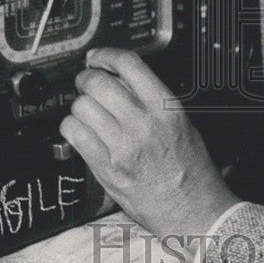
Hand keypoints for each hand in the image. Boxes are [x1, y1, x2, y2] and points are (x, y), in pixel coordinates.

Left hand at [59, 47, 239, 244]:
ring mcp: (122, 146)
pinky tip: (81, 130)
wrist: (191, 207)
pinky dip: (72, 127)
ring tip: (87, 111)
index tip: (97, 57)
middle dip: (86, 78)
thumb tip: (119, 78)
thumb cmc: (190, 167)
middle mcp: (143, 123)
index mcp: (165, 107)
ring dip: (80, 105)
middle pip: (98, 82)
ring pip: (81, 106)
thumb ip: (150, 98)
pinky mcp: (106, 168)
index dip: (106, 55)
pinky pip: (74, 134)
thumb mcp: (179, 122)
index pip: (129, 65)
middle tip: (86, 83)